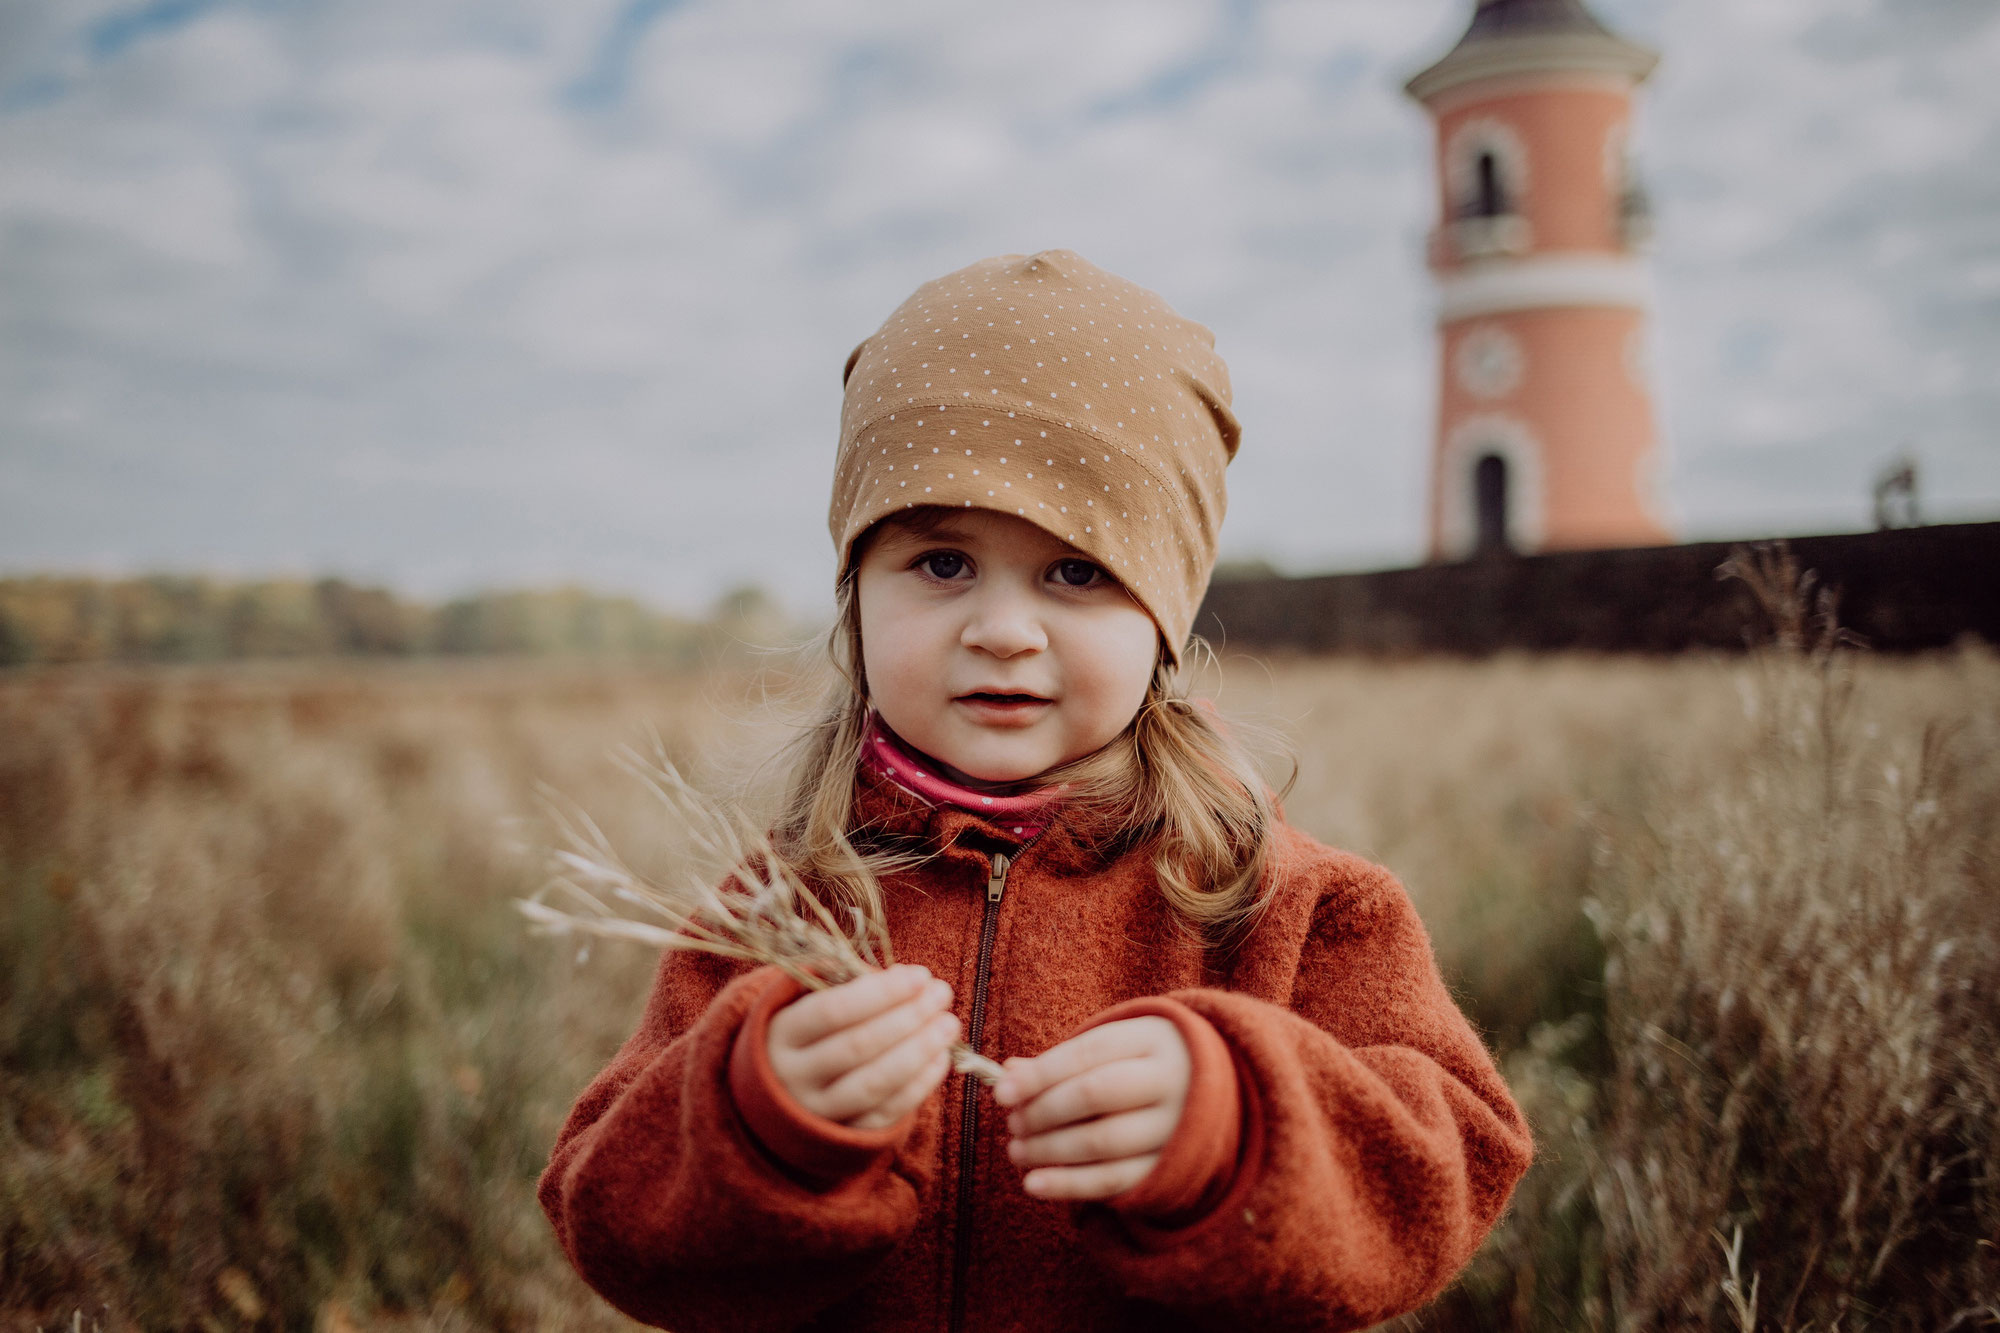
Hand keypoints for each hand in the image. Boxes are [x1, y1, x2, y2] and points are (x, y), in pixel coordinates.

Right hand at [767, 964, 959, 1129]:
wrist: (781, 1090)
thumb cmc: (811, 1030)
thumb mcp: (809, 1000)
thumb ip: (850, 984)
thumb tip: (904, 977)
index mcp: (781, 1033)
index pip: (831, 1011)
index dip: (880, 993)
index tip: (919, 976)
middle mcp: (793, 1076)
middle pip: (856, 1047)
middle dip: (906, 1018)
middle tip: (942, 994)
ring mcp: (817, 1110)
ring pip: (872, 1084)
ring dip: (918, 1051)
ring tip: (948, 1024)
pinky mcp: (844, 1134)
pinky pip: (885, 1113)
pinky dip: (918, 1086)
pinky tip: (941, 1058)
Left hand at [993, 1015, 1189, 1200]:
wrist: (1219, 1095)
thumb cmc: (1145, 1066)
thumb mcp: (1116, 1048)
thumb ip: (1064, 1060)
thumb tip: (1009, 1075)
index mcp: (1152, 1039)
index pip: (1088, 1053)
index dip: (1040, 1074)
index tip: (1001, 1092)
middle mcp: (1170, 1081)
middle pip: (1094, 1095)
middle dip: (1042, 1112)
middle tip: (1013, 1122)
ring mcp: (1174, 1128)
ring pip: (1101, 1142)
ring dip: (1049, 1149)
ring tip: (1017, 1150)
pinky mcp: (1171, 1170)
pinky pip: (1114, 1181)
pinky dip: (1069, 1185)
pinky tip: (1034, 1184)